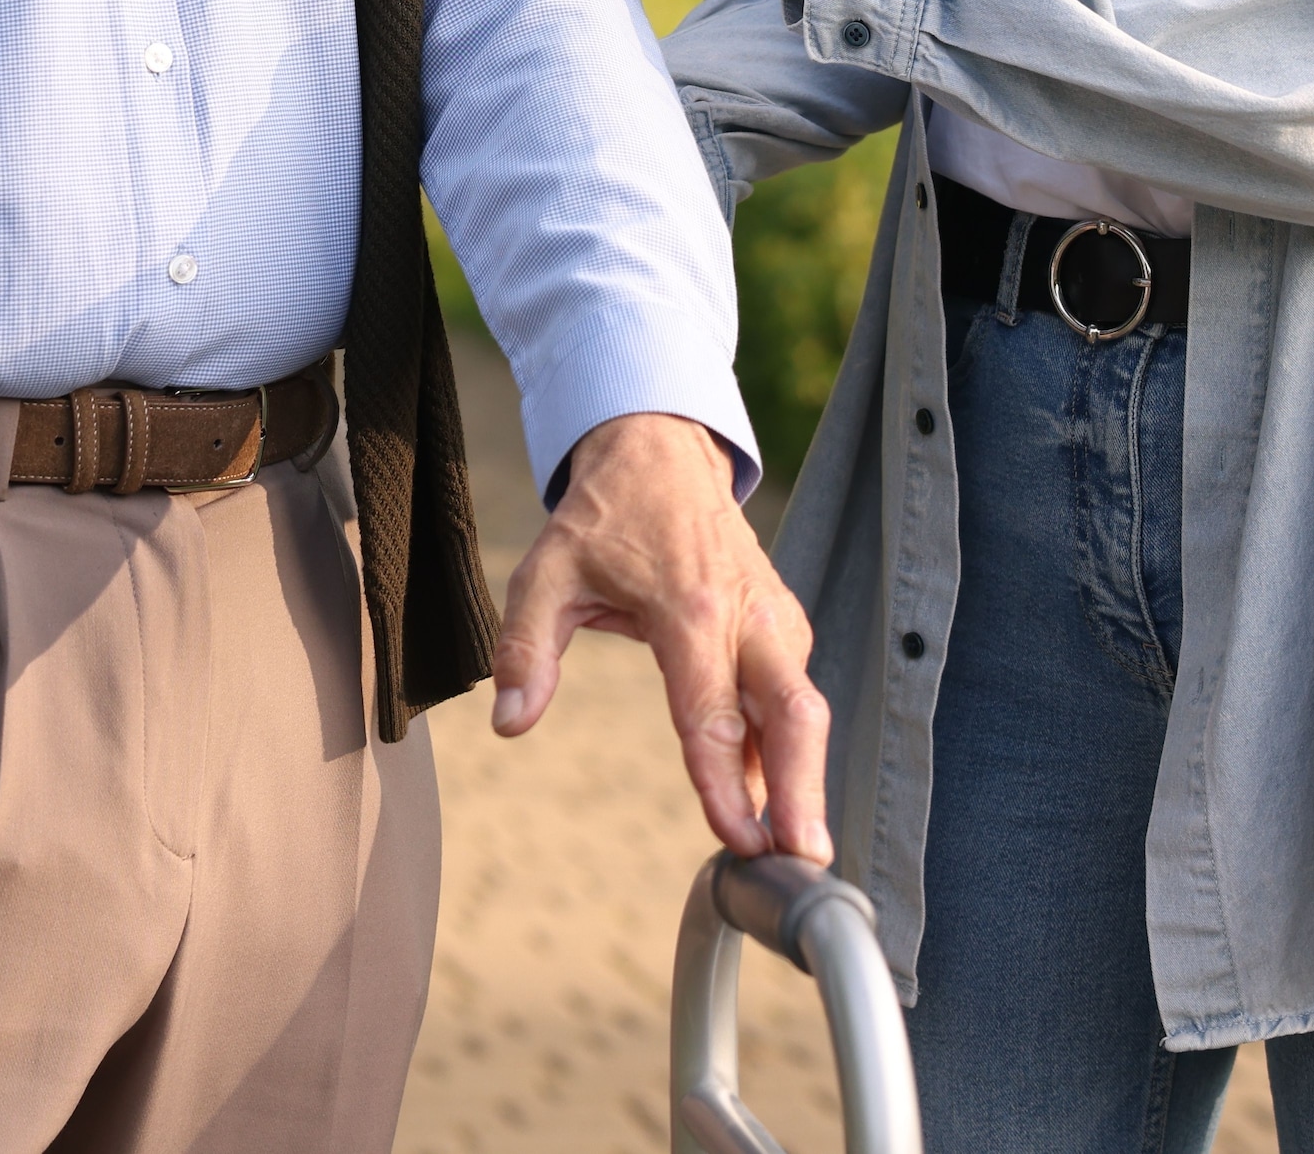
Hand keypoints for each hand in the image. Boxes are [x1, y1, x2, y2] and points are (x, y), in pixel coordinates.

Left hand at [492, 411, 832, 863]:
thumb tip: (508, 723)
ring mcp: (773, 615)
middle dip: (802, 790)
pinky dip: (792, 745)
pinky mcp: (783, 621)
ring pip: (803, 704)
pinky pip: (795, 689)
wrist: (661, 452)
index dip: (724, 781)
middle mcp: (746, 613)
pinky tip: (775, 797)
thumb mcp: (546, 570)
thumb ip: (525, 646)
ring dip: (805, 776)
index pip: (711, 709)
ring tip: (798, 851)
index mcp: (690, 605)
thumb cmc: (603, 517)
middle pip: (793, 712)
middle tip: (804, 862)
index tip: (737, 840)